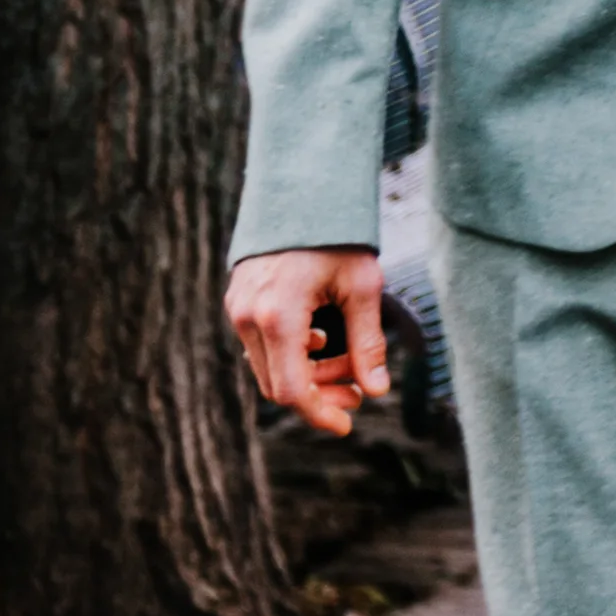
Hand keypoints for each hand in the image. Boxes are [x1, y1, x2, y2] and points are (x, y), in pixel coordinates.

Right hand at [226, 246, 386, 436]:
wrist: (300, 190)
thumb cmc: (337, 235)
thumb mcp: (363, 286)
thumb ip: (368, 342)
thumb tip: (377, 391)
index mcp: (279, 315)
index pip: (293, 390)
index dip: (320, 414)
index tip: (346, 424)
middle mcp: (249, 315)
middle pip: (279, 384)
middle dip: (321, 393)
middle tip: (358, 390)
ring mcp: (239, 308)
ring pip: (269, 367)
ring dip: (308, 374)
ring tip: (348, 363)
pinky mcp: (239, 301)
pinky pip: (261, 346)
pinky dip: (292, 354)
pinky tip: (321, 340)